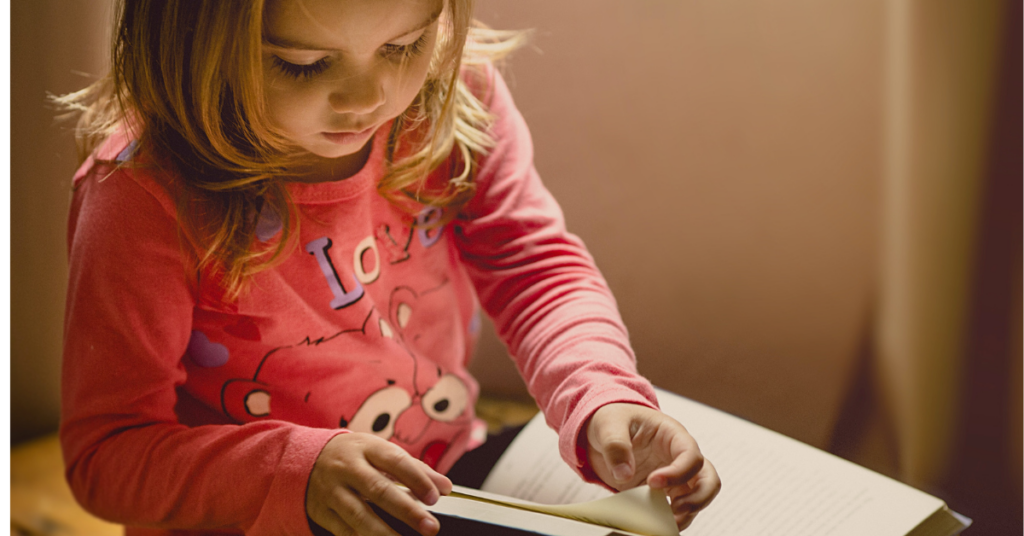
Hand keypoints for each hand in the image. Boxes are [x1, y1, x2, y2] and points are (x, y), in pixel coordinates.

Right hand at [306, 433, 451, 535]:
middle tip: (430, 527)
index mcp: (366, 448)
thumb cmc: (355, 456)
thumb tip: (446, 487)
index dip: (417, 479)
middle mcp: (347, 468)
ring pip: (358, 515)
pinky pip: (343, 531)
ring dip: (384, 533)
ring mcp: (332, 491)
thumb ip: (414, 469)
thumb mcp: (380, 452)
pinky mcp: (321, 512)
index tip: (436, 497)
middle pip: (378, 490)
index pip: (395, 461)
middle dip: (406, 510)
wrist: (305, 459)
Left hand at [585, 403, 720, 529]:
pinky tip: (657, 523)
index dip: (678, 472)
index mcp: (672, 435)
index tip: (652, 482)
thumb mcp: (608, 424)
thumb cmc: (613, 419)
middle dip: (698, 499)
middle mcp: (679, 456)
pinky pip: (678, 508)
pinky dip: (672, 519)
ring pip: (698, 498)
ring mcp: (674, 476)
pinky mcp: (664, 492)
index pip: (691, 455)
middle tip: (674, 510)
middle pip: (708, 479)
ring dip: (687, 513)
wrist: (605, 431)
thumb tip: (624, 473)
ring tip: (665, 522)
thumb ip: (615, 446)